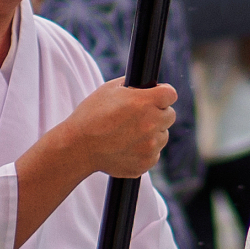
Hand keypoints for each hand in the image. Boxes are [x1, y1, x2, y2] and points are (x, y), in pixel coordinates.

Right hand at [59, 78, 177, 180]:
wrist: (78, 147)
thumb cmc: (91, 116)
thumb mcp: (109, 90)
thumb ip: (133, 86)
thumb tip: (148, 86)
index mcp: (144, 102)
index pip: (171, 94)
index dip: (163, 94)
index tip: (158, 97)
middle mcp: (151, 123)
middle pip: (170, 115)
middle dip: (158, 113)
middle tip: (140, 117)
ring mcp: (150, 145)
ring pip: (163, 136)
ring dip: (153, 134)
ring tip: (129, 134)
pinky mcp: (146, 163)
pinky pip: (154, 154)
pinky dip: (145, 151)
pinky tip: (127, 147)